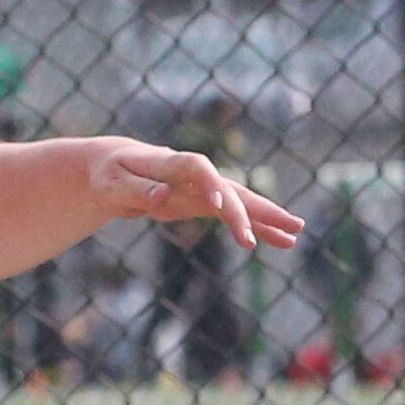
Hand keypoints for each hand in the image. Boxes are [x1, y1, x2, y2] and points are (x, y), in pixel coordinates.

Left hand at [91, 140, 302, 249]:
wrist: (112, 167)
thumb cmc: (108, 173)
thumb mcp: (111, 183)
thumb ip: (137, 189)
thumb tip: (164, 195)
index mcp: (166, 162)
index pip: (195, 166)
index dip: (209, 182)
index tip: (218, 205)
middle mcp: (190, 173)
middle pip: (227, 186)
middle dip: (253, 206)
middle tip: (283, 227)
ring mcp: (200, 188)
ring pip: (239, 200)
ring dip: (266, 216)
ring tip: (295, 234)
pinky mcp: (202, 202)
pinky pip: (234, 215)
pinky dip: (257, 227)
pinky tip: (283, 242)